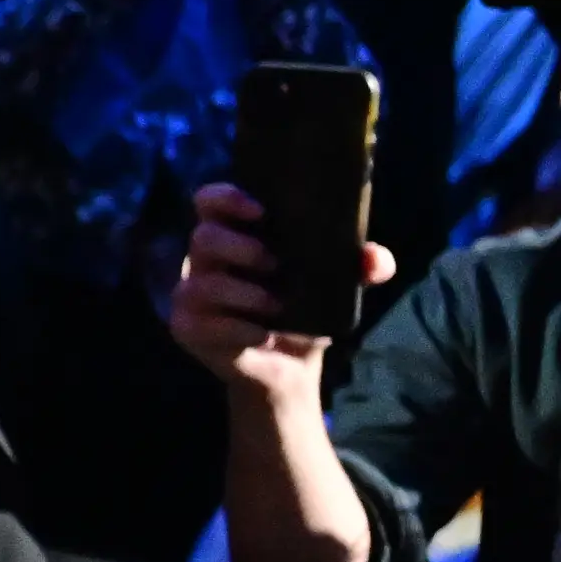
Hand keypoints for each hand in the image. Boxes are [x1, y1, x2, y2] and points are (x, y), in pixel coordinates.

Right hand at [170, 182, 398, 390]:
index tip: (261, 211)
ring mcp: (192, 294)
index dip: (226, 198)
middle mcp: (206, 259)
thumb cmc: (307, 308)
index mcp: (234, 233)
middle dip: (240, 249)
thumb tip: (373, 259)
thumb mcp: (338, 281)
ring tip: (276, 306)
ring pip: (201, 284)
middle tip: (275, 265)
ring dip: (244, 294)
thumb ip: (361, 264)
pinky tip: (260, 334)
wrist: (290, 363)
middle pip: (203, 237)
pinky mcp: (187, 328)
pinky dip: (236, 329)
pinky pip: (200, 324)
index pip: (209, 200)